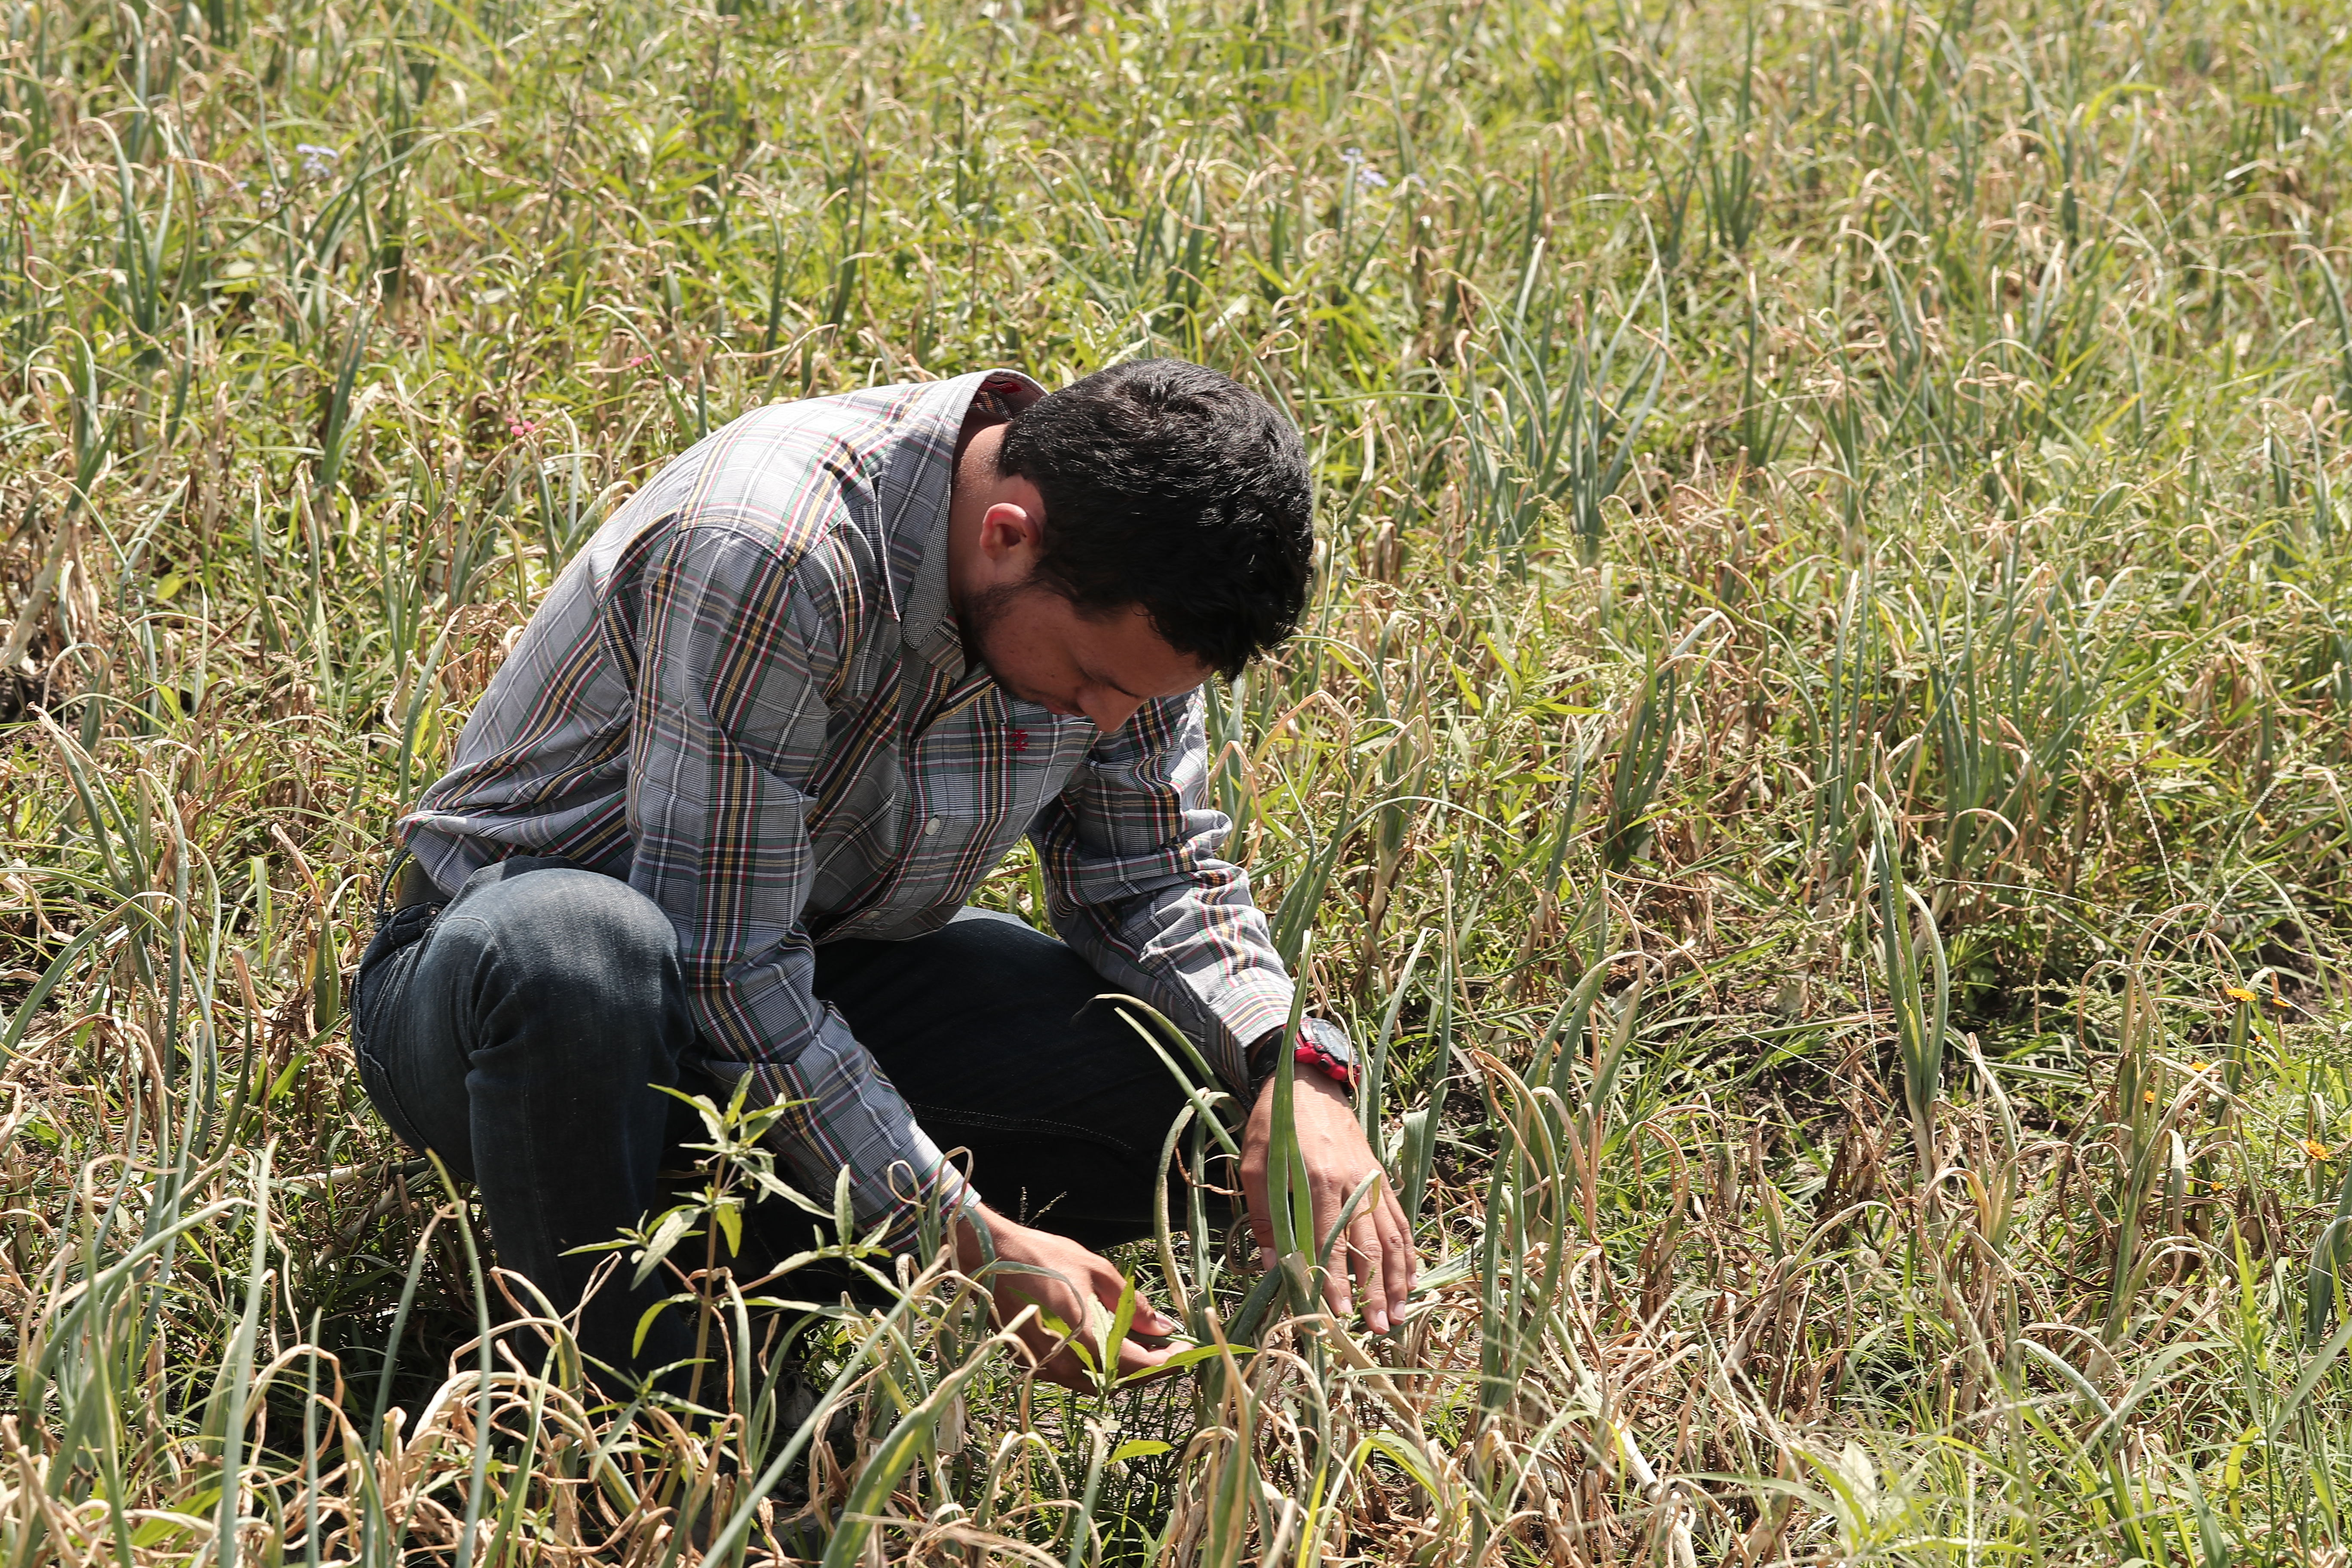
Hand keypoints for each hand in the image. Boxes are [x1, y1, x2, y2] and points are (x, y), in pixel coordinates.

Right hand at [954, 1205, 1176, 1389]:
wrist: (988, 1257)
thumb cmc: (1043, 1258)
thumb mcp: (1096, 1271)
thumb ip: (1133, 1306)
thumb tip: (1164, 1327)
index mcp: (1084, 1342)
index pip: (1138, 1367)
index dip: (1167, 1361)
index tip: (1186, 1349)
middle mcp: (1064, 1365)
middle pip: (1119, 1381)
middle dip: (1149, 1368)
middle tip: (1170, 1348)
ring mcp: (1045, 1369)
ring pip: (1097, 1382)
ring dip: (1124, 1369)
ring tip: (1144, 1345)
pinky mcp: (1033, 1364)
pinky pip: (1075, 1375)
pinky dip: (1098, 1366)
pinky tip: (1109, 1344)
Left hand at [1241, 1072, 1418, 1331]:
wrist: (1309, 1080)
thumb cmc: (1275, 1123)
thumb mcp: (1255, 1164)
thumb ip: (1263, 1214)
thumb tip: (1274, 1266)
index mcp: (1319, 1179)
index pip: (1331, 1241)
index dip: (1337, 1281)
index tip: (1340, 1315)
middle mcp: (1353, 1182)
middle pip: (1370, 1245)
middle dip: (1376, 1290)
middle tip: (1379, 1329)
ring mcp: (1371, 1179)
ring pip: (1392, 1235)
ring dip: (1398, 1278)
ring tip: (1399, 1314)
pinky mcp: (1380, 1176)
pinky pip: (1399, 1219)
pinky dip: (1407, 1250)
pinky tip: (1410, 1276)